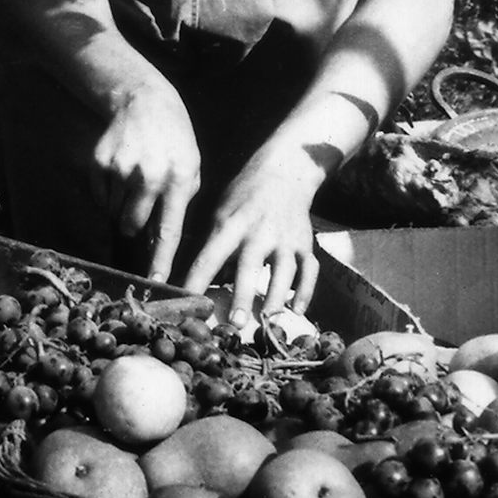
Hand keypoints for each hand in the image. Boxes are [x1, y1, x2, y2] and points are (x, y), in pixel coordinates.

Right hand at [90, 80, 201, 285]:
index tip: (157, 282)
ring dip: (122, 206)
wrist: (144, 100)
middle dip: (134, 225)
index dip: (162, 259)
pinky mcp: (99, 162)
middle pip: (133, 225)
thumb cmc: (174, 141)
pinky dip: (108, 192)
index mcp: (179, 180)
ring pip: (114, 212)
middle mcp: (149, 176)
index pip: (169, 230)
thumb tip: (159, 242)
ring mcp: (122, 168)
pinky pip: (100, 197)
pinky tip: (119, 169)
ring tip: (133, 178)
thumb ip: (179, 203)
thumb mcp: (190, 168)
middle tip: (139, 207)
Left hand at [180, 143, 326, 320]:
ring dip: (274, 298)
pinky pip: (309, 271)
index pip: (209, 256)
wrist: (284, 173)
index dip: (197, 280)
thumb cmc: (243, 196)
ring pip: (283, 273)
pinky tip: (297, 310)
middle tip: (234, 324)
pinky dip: (306, 291)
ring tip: (266, 321)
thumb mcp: (219, 212)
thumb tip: (194, 277)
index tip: (188, 302)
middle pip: (249, 268)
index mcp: (230, 224)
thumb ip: (210, 243)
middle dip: (241, 296)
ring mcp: (285, 239)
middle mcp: (259, 233)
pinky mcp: (305, 244)